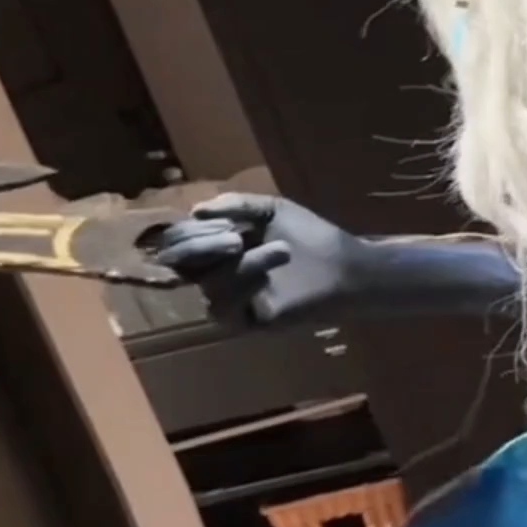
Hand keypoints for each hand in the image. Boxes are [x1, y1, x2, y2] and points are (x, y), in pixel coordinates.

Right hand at [150, 193, 368, 326]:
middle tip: (235, 237)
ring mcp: (233, 298)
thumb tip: (196, 210)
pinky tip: (267, 278)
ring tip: (282, 250)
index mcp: (218, 245)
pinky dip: (242, 290)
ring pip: (209, 286)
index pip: (179, 241)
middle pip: (181, 265)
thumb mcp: (273, 211)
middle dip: (201, 247)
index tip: (210, 218)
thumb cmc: (313, 237)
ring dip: (242, 266)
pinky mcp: (249, 320)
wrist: (347, 266)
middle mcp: (218, 272)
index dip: (187, 232)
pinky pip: (224, 311)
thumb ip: (237, 205)